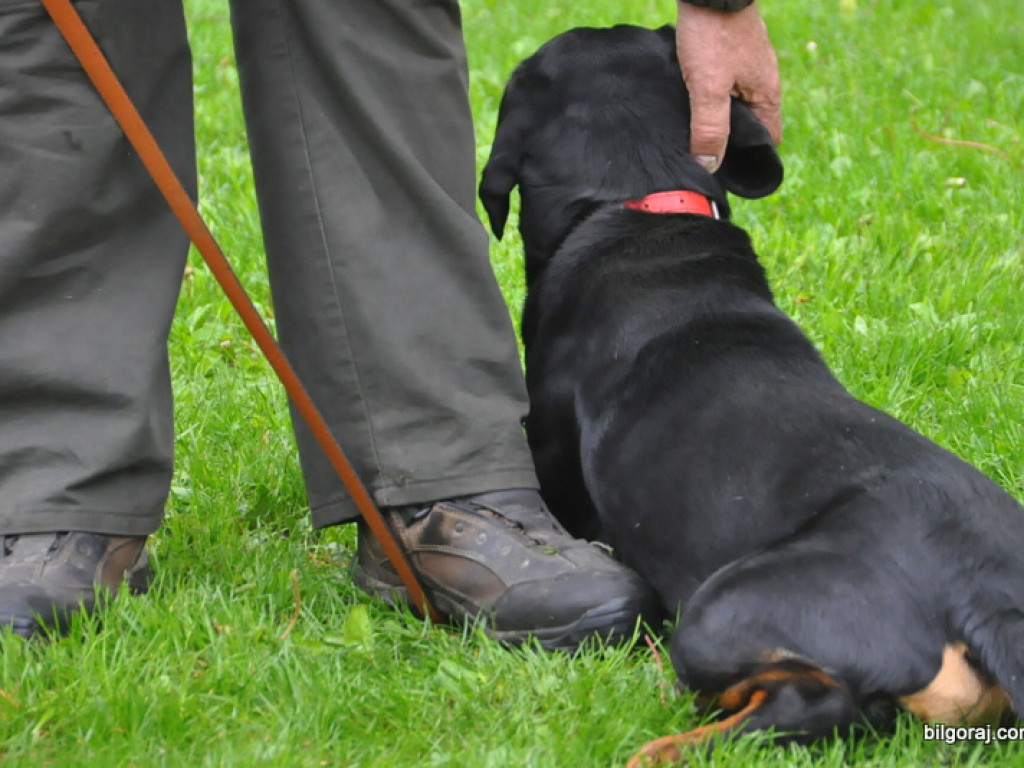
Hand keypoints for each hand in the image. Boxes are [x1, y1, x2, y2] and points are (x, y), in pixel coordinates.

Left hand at [675, 1, 781, 171]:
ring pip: (733, 102)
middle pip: (748, 122)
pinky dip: (708, 95)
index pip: (768, 138)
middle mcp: (762, 79)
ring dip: (715, 117)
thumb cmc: (713, 35)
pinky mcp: (729, 51)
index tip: (726, 171)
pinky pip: (721, 83)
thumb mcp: (708, 90)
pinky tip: (688, 100)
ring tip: (691, 131)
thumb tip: (711, 165)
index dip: (750, 157)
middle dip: (728, 140)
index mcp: (767, 94)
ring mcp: (746, 63)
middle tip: (701, 156)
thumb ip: (710, 128)